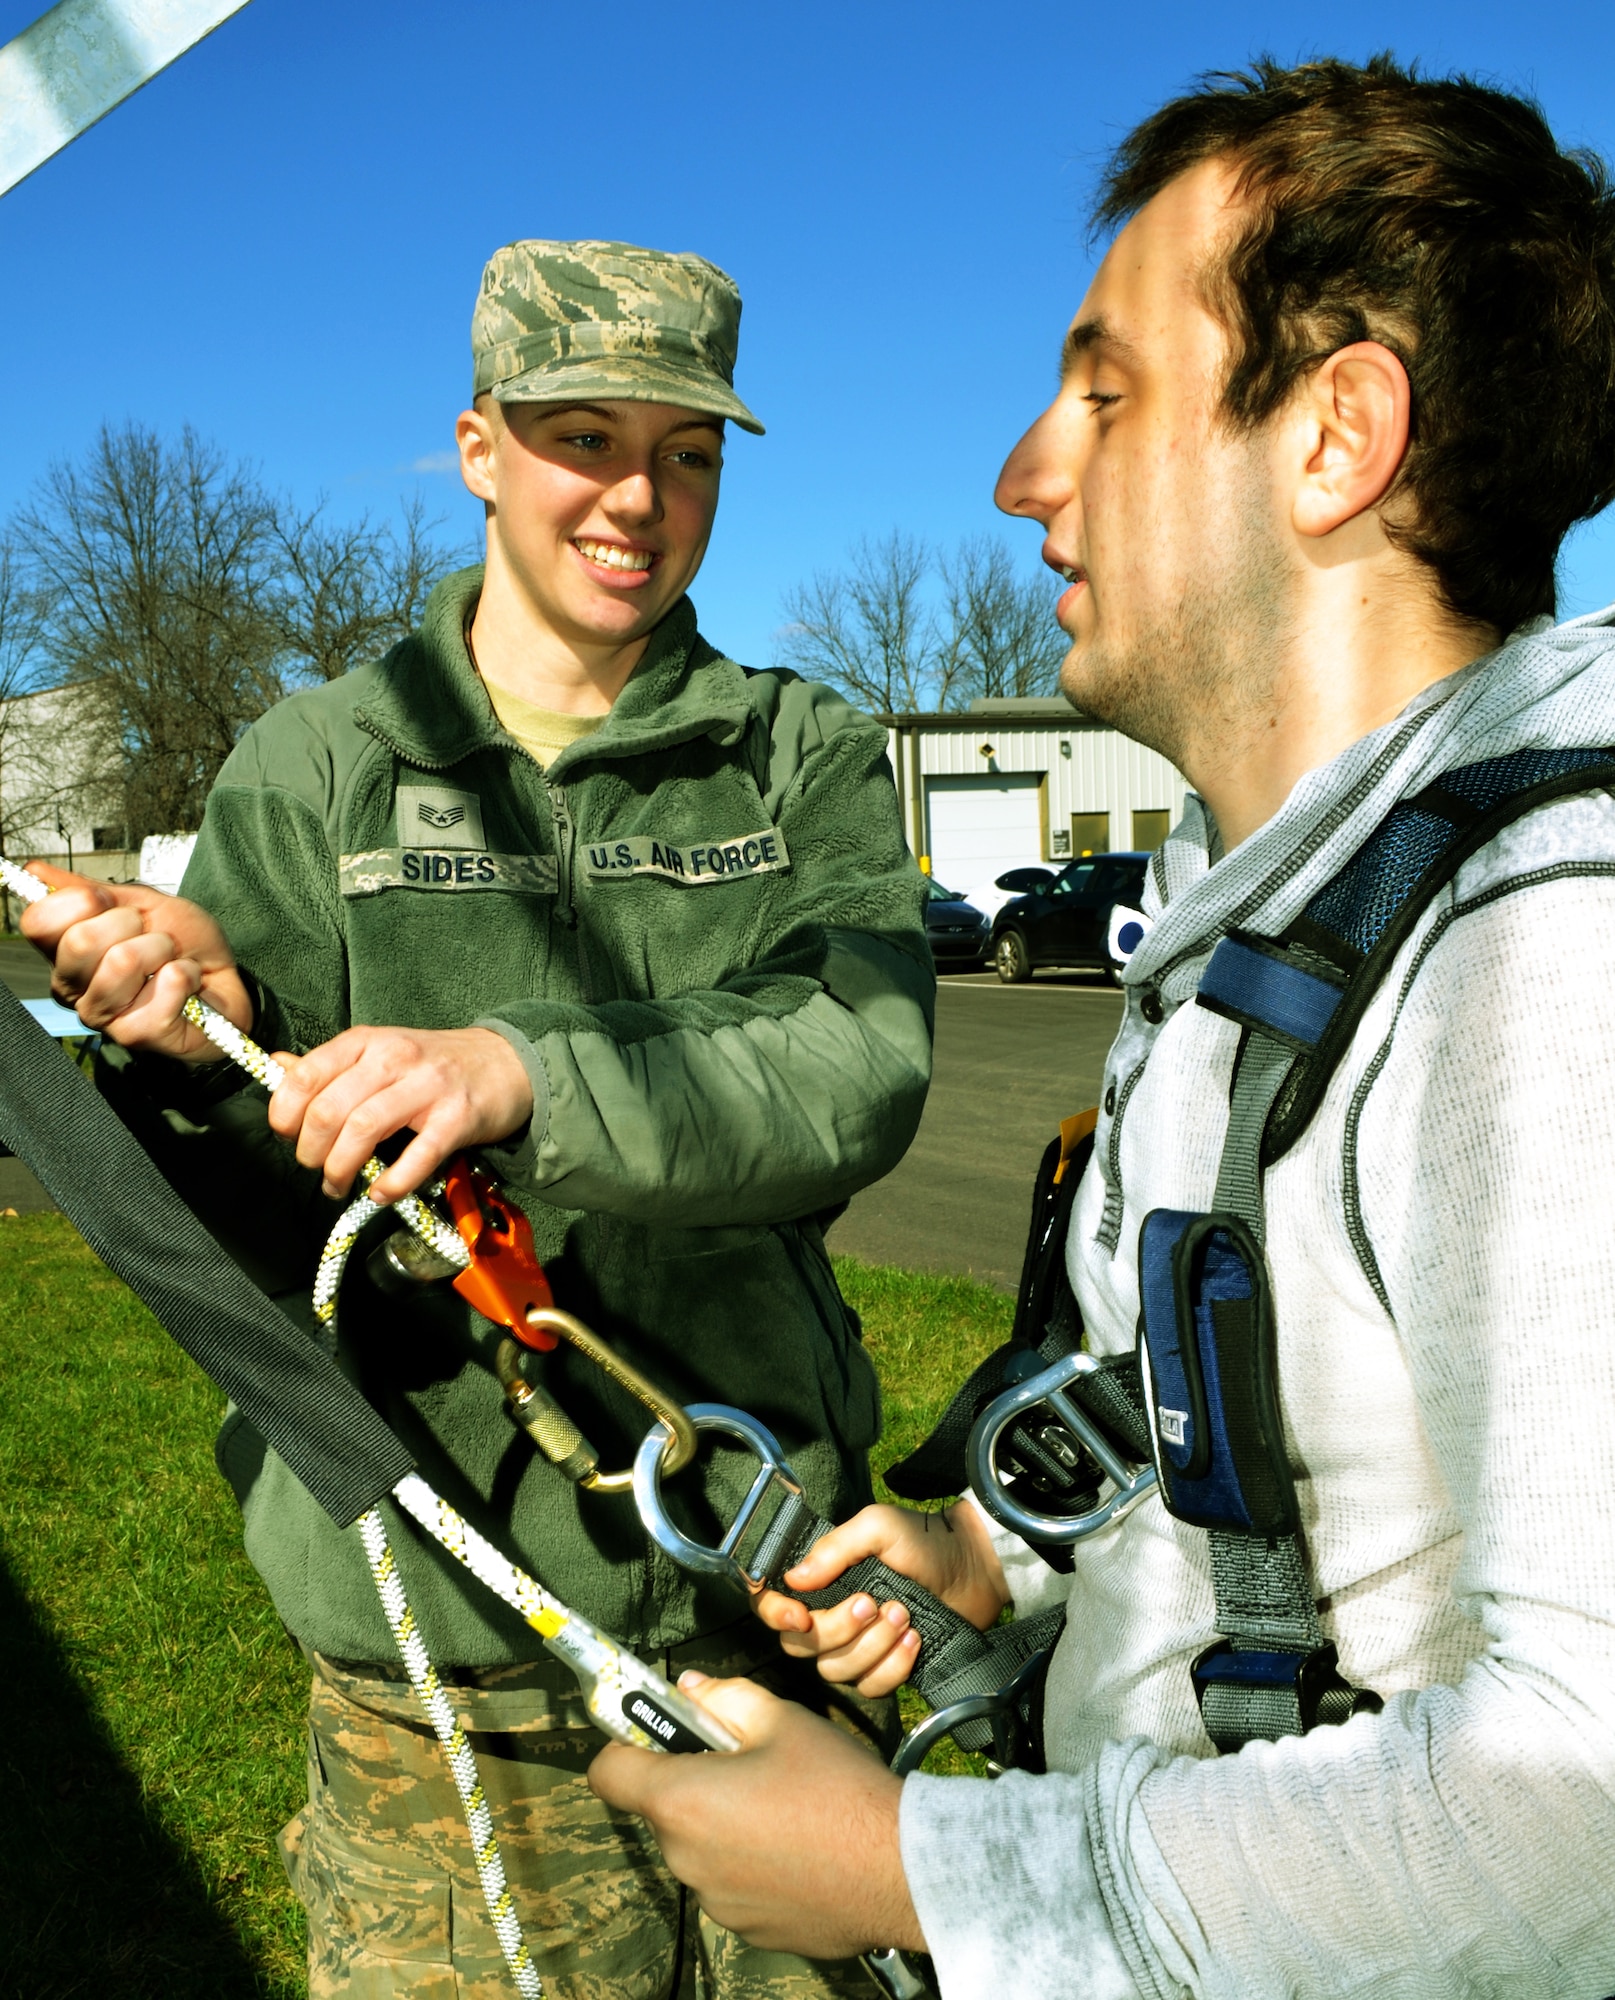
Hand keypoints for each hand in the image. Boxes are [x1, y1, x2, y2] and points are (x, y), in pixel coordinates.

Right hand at [18, 861, 251, 1062]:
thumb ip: (87, 890)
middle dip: (131, 923)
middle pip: (80, 940)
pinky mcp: (137, 1035)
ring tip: (171, 960)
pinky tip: (186, 984)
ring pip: (123, 961)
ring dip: (163, 950)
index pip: (39, 922)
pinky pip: (166, 984)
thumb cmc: (182, 946)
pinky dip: (187, 973)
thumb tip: (35, 871)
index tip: (110, 902)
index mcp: (65, 954)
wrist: (224, 981)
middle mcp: (73, 989)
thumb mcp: (140, 903)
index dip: (81, 900)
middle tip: (152, 937)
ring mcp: (102, 1016)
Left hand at [267, 1024, 534, 1200]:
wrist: (507, 1062)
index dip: (286, 1113)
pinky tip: (380, 1192)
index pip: (306, 1074)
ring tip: (337, 1185)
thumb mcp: (379, 1051)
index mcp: (367, 1041)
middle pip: (329, 1108)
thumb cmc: (435, 1063)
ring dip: (340, 1168)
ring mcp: (427, 1087)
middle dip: (311, 1150)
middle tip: (316, 1167)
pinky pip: (417, 1156)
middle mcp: (394, 1057)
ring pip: (363, 1129)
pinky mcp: (457, 1118)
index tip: (288, 1136)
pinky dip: (392, 1182)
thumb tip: (276, 1065)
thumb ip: (328, 1064)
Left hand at [588, 1675, 924, 1957]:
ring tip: (785, 1809)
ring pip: (701, 1850)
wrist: (900, 1869)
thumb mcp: (783, 1720)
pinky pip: (733, 1887)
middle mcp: (686, 1860)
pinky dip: (752, 1866)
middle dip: (694, 1783)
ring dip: (724, 1827)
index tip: (659, 1734)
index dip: (625, 1746)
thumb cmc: (837, 1786)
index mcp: (682, 1801)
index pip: (609, 1774)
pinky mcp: (748, 1932)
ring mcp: (716, 1905)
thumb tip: (689, 1689)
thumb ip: (725, 1697)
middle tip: (750, 1764)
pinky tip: (801, 1851)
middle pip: (664, 1811)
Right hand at [754, 1501, 1010, 1695]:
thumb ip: (834, 1549)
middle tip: (874, 1603)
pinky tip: (914, 1641)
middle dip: (838, 1629)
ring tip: (904, 1615)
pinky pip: (869, 1687)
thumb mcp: (877, 1527)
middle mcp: (828, 1616)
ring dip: (872, 1646)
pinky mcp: (883, 1669)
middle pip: (801, 1645)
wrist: (971, 1567)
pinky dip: (892, 1667)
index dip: (775, 1614)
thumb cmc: (922, 1541)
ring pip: (835, 1670)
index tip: (801, 1615)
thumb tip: (793, 1579)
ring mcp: (855, 1647)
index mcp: (819, 1579)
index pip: (770, 1604)